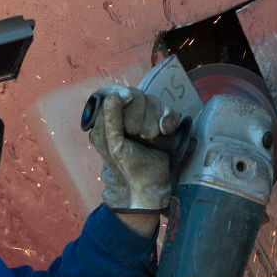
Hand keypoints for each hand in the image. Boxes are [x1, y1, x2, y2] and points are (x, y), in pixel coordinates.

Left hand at [87, 84, 173, 213]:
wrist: (149, 185)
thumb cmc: (126, 166)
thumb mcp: (113, 143)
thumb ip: (110, 118)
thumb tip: (116, 95)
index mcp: (108, 119)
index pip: (112, 91)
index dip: (120, 92)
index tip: (127, 98)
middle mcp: (126, 115)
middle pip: (135, 94)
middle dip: (138, 114)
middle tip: (137, 134)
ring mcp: (145, 119)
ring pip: (153, 101)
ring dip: (153, 119)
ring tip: (151, 138)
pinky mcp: (162, 124)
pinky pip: (168, 111)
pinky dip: (168, 120)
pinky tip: (165, 133)